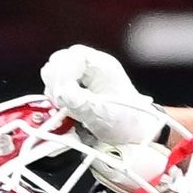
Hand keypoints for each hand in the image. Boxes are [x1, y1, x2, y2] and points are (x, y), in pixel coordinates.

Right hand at [42, 45, 169, 147]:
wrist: (136, 136)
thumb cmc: (128, 122)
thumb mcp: (102, 113)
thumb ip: (78, 101)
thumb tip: (61, 92)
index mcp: (102, 65)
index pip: (72, 56)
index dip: (62, 74)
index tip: (60, 93)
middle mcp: (92, 68)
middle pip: (60, 62)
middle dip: (56, 82)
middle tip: (59, 101)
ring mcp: (84, 78)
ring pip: (57, 75)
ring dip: (56, 91)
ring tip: (65, 107)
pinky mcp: (78, 91)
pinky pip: (59, 88)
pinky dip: (58, 99)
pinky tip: (65, 110)